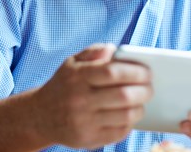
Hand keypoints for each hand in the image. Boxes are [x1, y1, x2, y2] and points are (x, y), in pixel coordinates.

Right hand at [32, 43, 152, 148]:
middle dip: (144, 91)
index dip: (135, 71)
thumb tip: (114, 50)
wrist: (40, 116)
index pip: (113, 72)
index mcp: (77, 77)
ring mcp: (84, 122)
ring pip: (125, 116)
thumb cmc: (63, 85)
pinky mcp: (88, 139)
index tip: (147, 71)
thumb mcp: (72, 62)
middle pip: (123, 96)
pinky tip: (129, 114)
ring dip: (140, 107)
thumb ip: (94, 52)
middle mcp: (79, 100)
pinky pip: (119, 132)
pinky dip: (130, 123)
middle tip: (150, 87)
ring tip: (142, 101)